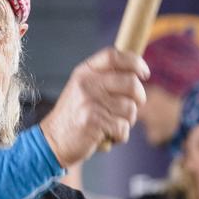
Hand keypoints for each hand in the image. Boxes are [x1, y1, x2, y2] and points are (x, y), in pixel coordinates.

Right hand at [40, 47, 148, 165]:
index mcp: (84, 72)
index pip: (114, 56)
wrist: (53, 141)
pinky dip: (120, 136)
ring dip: (127, 121)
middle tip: (131, 109)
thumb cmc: (74, 117)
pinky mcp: (94, 121)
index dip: (135, 62)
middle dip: (139, 98)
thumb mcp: (83, 89)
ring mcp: (90, 102)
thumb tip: (138, 76)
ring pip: (130, 108)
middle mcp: (87, 83)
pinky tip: (107, 136)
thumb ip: (105, 79)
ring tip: (111, 125)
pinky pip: (123, 127)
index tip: (145, 73)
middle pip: (131, 83)